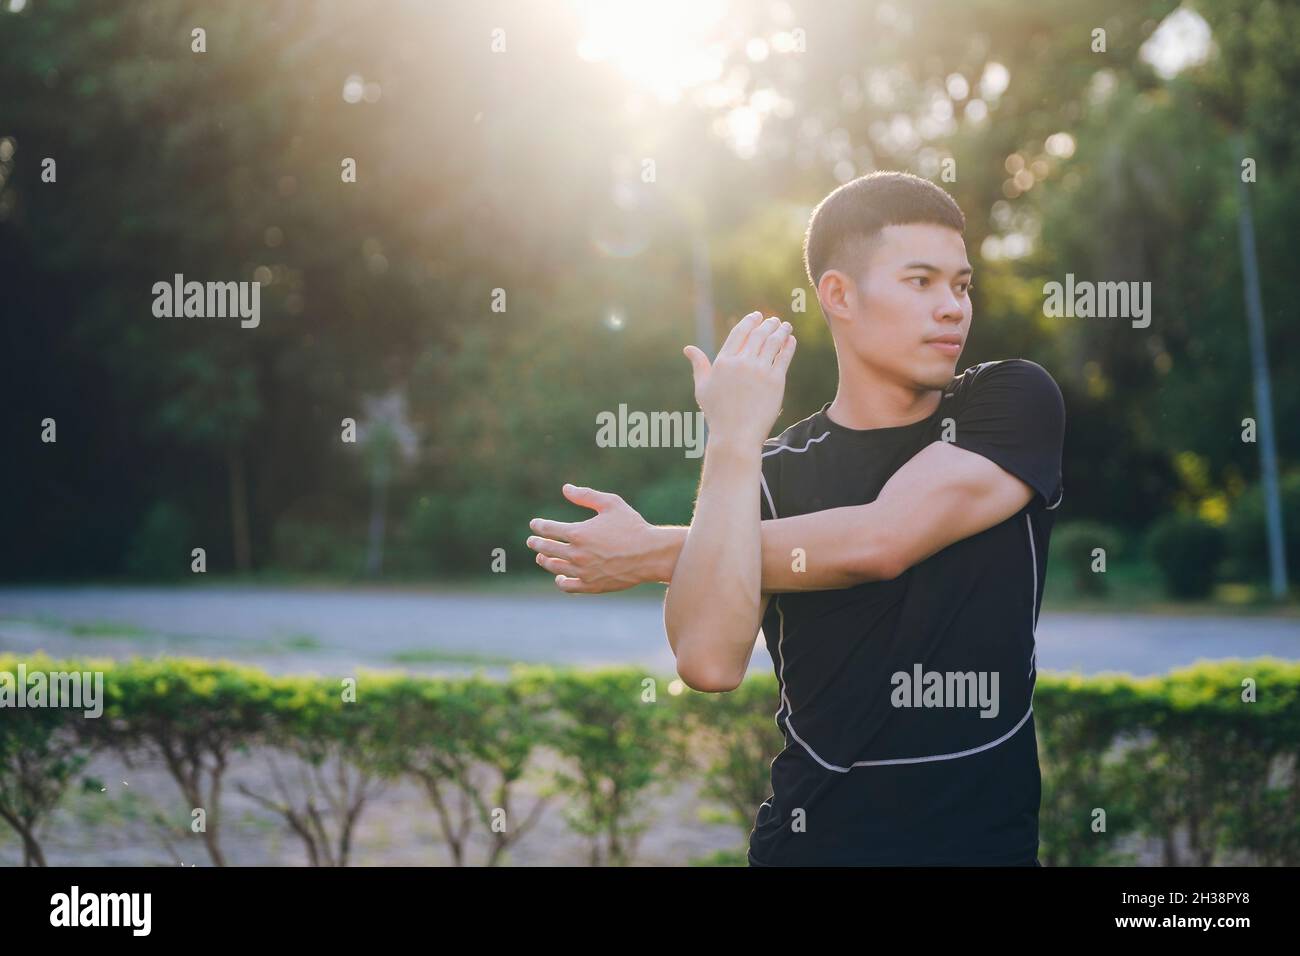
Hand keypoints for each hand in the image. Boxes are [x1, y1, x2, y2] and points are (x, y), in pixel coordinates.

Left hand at [526, 484, 665, 592]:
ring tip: (542, 556)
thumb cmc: (632, 526)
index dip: (539, 526)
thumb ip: (586, 495)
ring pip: (554, 567)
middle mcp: (576, 554)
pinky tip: (559, 577)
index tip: (535, 524)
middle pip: (546, 549)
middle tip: (532, 541)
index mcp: (578, 533)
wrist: (650, 554)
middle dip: (537, 543)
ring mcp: (582, 572)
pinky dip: (560, 581)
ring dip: (545, 561)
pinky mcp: (591, 586)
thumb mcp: (611, 504)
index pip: (548, 529)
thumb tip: (566, 488)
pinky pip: (568, 586)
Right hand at [684, 312, 795, 447]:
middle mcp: (742, 362)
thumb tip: (688, 348)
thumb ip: (699, 365)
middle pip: (758, 334)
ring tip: (785, 326)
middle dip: (767, 323)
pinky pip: (784, 357)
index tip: (757, 316)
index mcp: (723, 361)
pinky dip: (789, 345)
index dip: (750, 321)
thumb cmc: (716, 414)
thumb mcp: (703, 387)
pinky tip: (791, 340)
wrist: (736, 435)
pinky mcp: (775, 381)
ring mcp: (759, 370)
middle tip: (774, 320)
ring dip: (781, 330)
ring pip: (773, 342)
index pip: (739, 333)